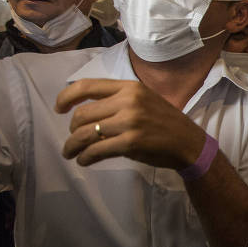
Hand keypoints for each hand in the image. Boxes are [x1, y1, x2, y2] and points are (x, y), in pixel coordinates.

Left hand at [55, 79, 206, 168]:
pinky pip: (96, 150)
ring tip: (71, 153)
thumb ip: (117, 100)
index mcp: (130, 87)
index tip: (59, 108)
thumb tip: (83, 110)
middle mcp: (129, 101)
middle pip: (82, 114)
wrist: (188, 142)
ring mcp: (130, 122)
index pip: (87, 86)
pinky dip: (85, 157)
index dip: (66, 97)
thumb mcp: (143, 100)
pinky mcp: (130, 142)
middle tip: (73, 140)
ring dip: (72, 146)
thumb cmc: (164, 122)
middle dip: (71, 130)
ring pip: (85, 134)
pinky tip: (84, 160)